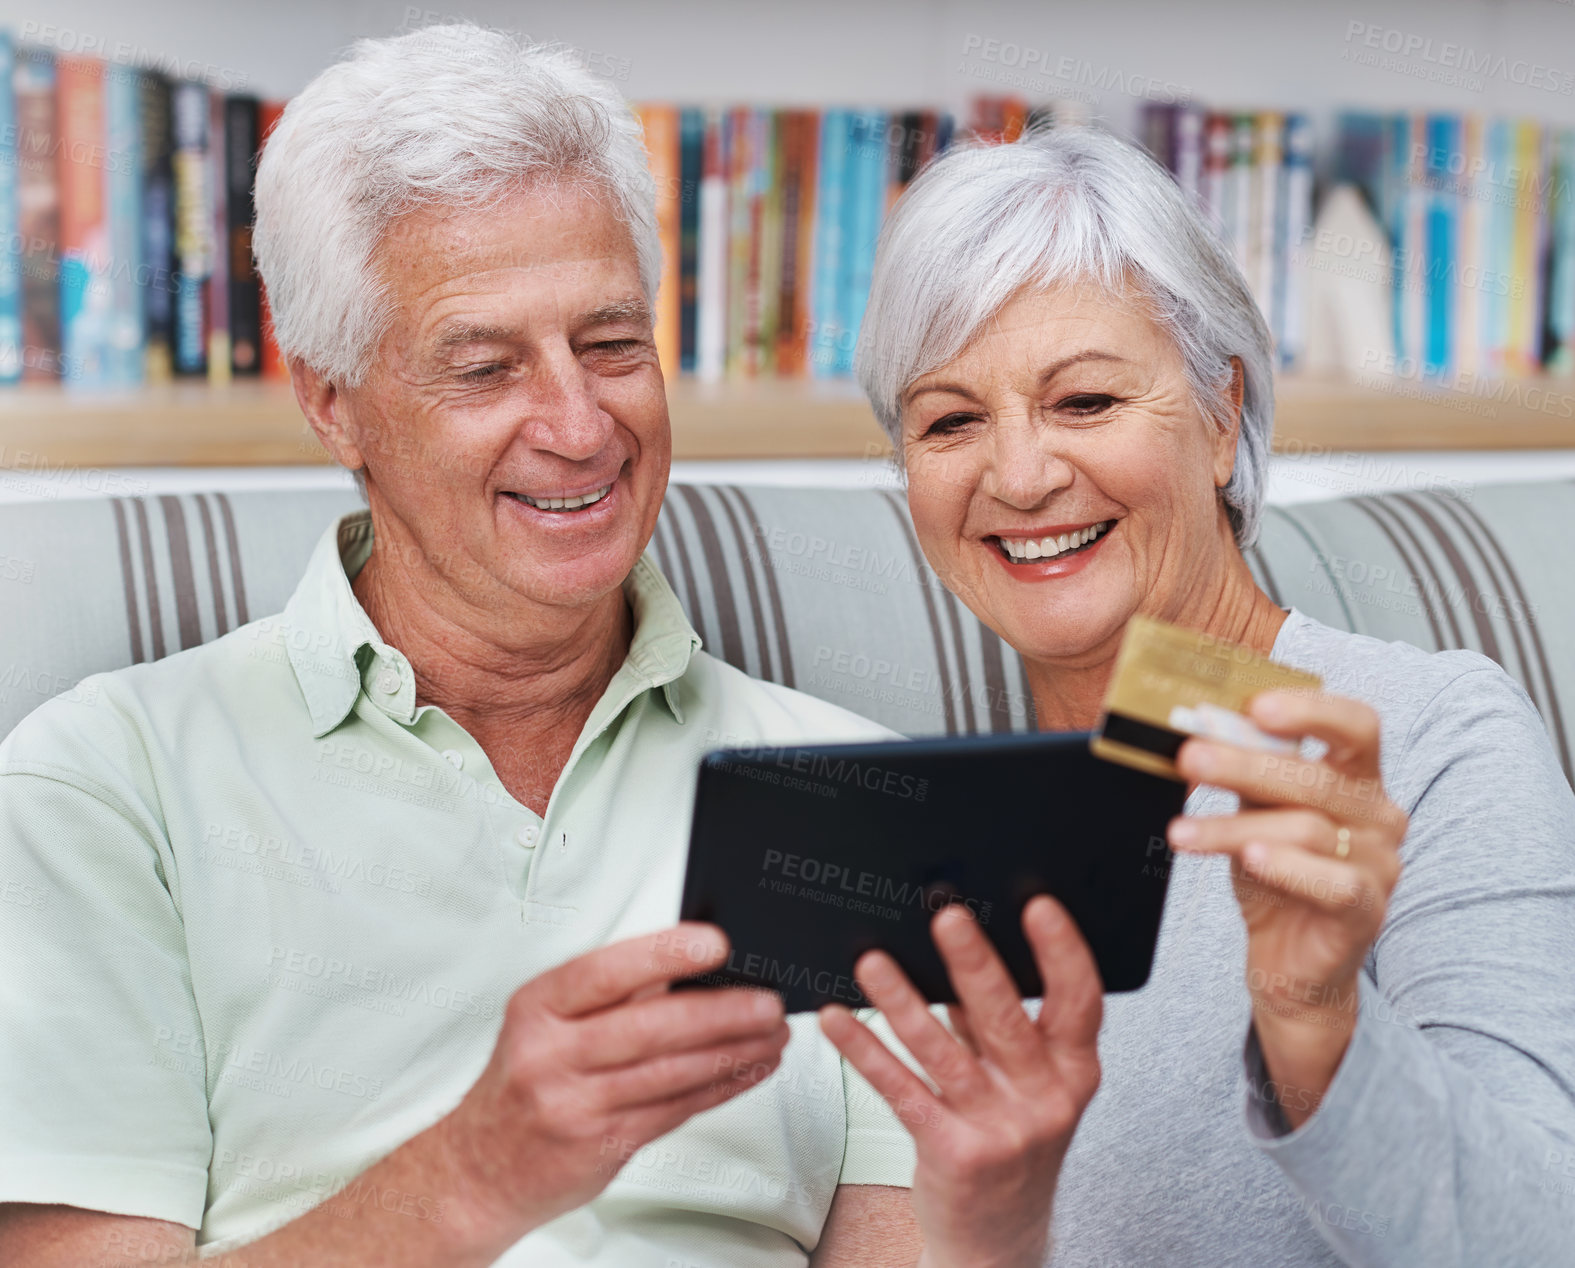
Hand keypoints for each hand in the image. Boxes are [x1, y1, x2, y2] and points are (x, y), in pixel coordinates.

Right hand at [435, 924, 788, 1245]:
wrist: (480, 1167)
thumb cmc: (526, 1080)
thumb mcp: (546, 1022)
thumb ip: (610, 995)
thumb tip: (691, 966)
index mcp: (539, 1006)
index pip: (604, 971)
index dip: (663, 955)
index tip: (715, 943)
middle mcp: (551, 1054)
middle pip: (649, 1028)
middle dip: (720, 1013)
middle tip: (767, 1003)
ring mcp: (574, 1105)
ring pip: (670, 1073)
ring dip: (733, 1052)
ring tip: (772, 1034)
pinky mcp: (600, 1145)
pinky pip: (674, 1110)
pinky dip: (719, 1088)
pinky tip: (747, 1069)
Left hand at [819, 897, 1101, 1267]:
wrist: (999, 1237)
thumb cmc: (1011, 1138)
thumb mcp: (1028, 1082)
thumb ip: (1000, 1022)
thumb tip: (959, 944)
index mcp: (1074, 1070)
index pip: (1079, 1002)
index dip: (1062, 952)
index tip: (1039, 906)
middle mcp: (1045, 1098)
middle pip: (1005, 1018)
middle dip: (973, 963)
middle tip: (946, 916)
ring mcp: (1000, 1129)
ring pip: (943, 1051)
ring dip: (902, 1000)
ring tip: (872, 962)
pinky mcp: (952, 1152)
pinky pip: (901, 1090)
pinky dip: (865, 1049)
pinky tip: (839, 1019)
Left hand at [1169, 690, 1407, 1125]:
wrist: (1291, 962)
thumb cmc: (1275, 876)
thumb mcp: (1256, 813)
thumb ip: (1245, 771)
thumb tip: (1203, 728)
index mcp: (1358, 779)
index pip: (1356, 725)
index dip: (1311, 709)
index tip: (1255, 706)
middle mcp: (1379, 816)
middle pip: (1317, 776)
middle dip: (1245, 764)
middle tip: (1189, 758)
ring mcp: (1379, 864)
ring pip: (1307, 828)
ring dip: (1235, 826)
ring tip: (1181, 831)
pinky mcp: (1366, 909)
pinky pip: (1332, 882)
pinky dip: (1287, 867)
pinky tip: (1250, 859)